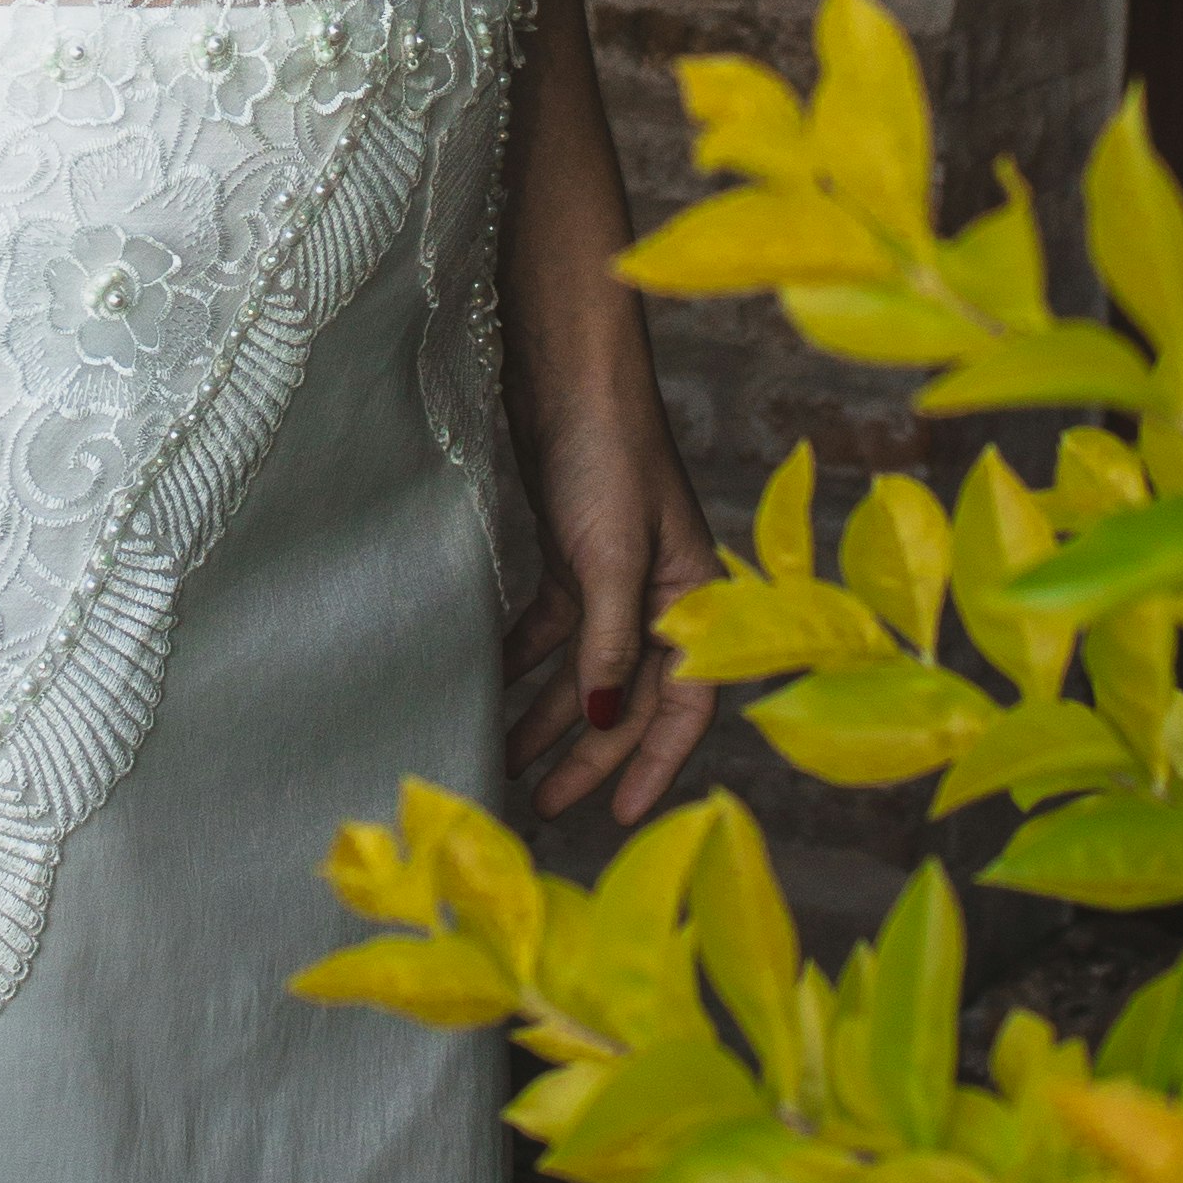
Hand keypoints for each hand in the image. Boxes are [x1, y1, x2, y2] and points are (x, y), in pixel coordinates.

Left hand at [504, 396, 719, 829]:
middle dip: (586, 753)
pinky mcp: (571, 554)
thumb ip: (609, 641)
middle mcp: (660, 593)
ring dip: (546, 715)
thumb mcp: (611, 556)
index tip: (616, 816)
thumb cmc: (607, 450)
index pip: (686, 702)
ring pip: (582, 667)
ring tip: (503, 761)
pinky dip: (522, 661)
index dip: (655, 763)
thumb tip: (603, 717)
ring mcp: (614, 574)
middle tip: (541, 804)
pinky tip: (487, 687)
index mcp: (695, 596)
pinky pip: (549, 629)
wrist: (567, 366)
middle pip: (628, 695)